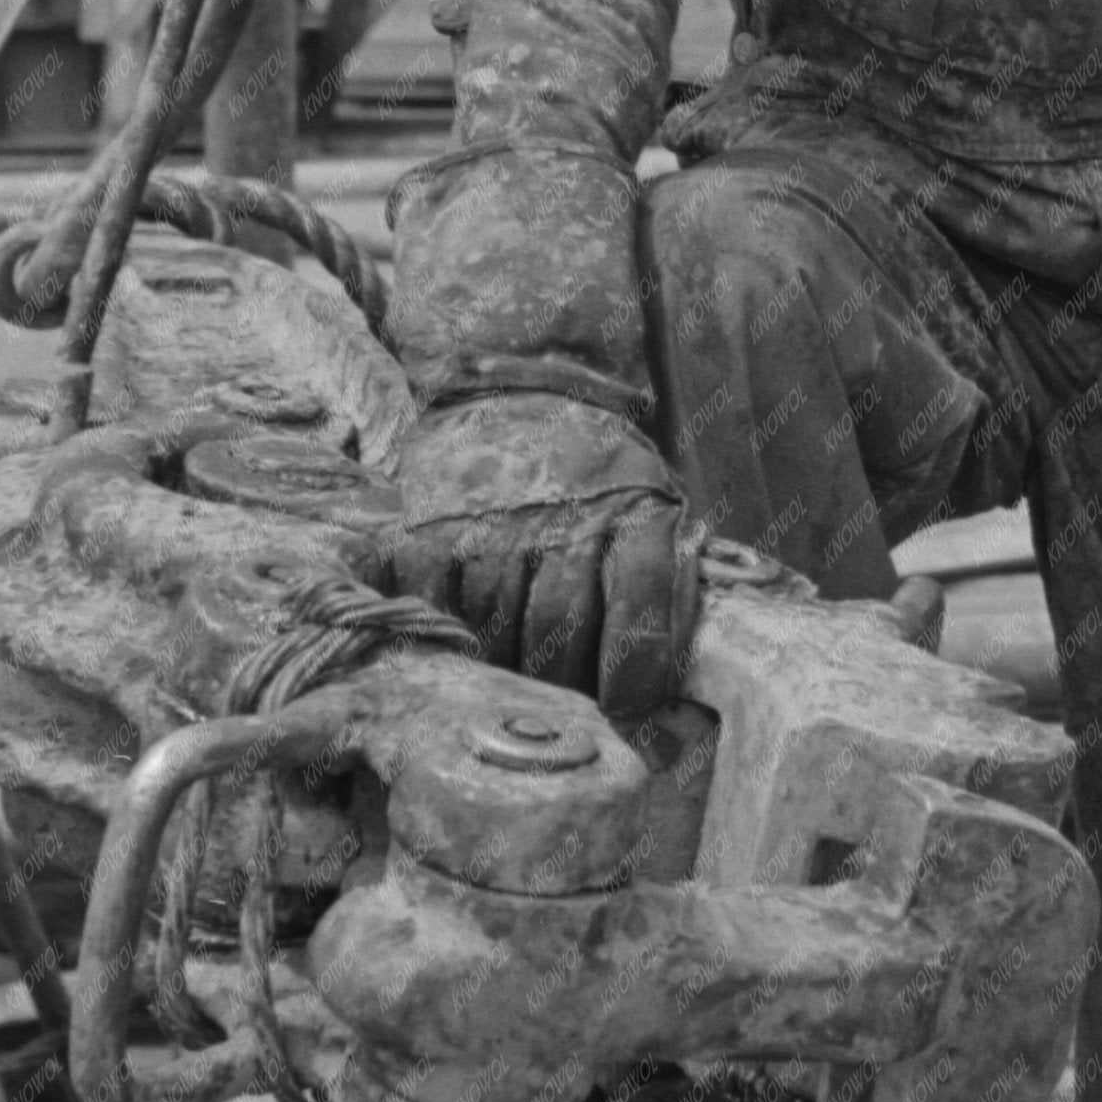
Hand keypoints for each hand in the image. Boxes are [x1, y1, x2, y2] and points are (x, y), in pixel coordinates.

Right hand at [371, 392, 699, 720]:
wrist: (522, 387)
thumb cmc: (598, 473)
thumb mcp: (655, 508)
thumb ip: (665, 591)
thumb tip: (670, 700)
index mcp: (636, 515)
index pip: (639, 616)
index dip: (633, 679)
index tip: (626, 714)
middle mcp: (564, 518)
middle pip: (561, 637)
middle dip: (564, 681)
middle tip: (562, 691)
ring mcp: (493, 523)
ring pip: (498, 634)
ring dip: (507, 661)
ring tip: (514, 656)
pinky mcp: (432, 528)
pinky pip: (439, 611)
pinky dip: (449, 630)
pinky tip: (464, 626)